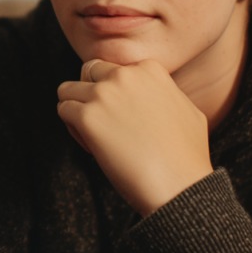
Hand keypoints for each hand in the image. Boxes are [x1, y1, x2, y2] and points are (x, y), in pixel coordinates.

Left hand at [57, 59, 213, 215]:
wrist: (179, 184)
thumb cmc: (187, 155)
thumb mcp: (188, 109)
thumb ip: (165, 93)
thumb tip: (157, 94)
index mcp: (148, 68)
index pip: (112, 67)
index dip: (113, 90)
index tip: (122, 115)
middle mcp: (124, 75)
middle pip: (88, 72)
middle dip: (90, 93)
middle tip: (103, 123)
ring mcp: (104, 94)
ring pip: (67, 89)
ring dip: (75, 109)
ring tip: (93, 135)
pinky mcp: (87, 117)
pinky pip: (64, 111)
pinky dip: (72, 128)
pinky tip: (91, 146)